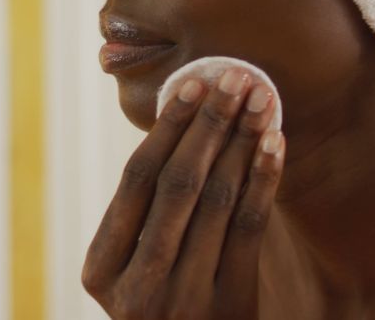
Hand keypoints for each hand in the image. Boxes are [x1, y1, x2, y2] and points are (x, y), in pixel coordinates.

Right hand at [83, 68, 285, 318]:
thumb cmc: (163, 302)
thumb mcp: (133, 271)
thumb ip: (142, 219)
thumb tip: (178, 124)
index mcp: (102, 270)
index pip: (136, 180)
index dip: (166, 129)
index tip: (193, 87)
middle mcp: (137, 286)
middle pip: (177, 183)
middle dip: (208, 123)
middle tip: (233, 77)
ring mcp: (184, 299)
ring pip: (216, 199)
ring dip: (240, 140)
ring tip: (258, 99)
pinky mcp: (231, 306)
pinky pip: (250, 227)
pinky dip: (262, 179)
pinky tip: (273, 142)